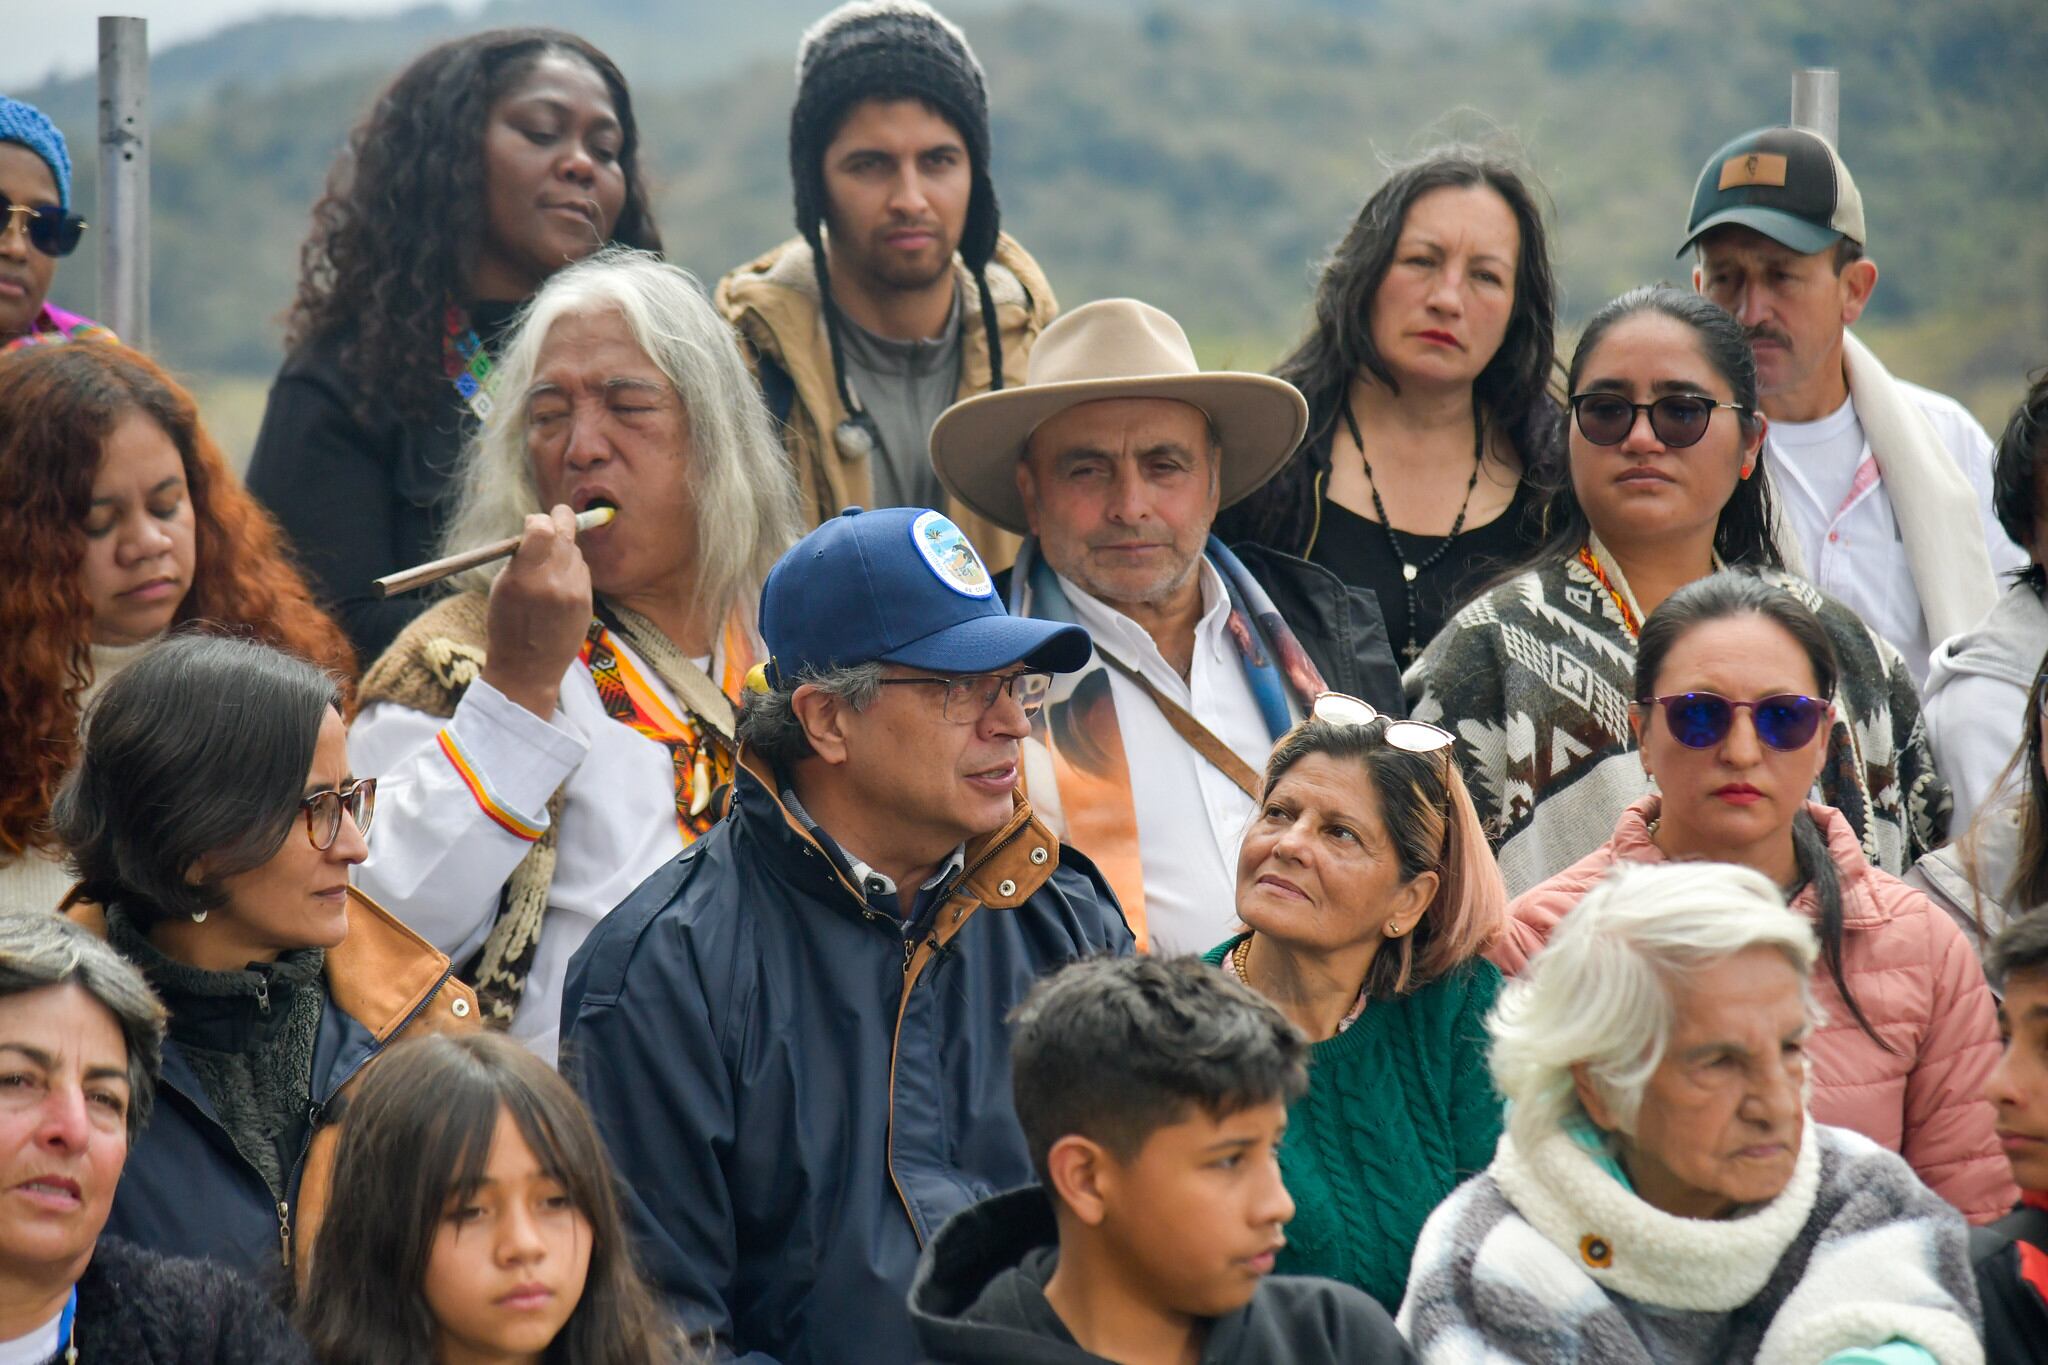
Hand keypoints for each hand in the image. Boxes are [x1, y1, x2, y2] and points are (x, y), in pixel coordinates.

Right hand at [480, 506, 591, 718]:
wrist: (529, 668)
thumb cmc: (507, 625)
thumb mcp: (502, 587)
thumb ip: (522, 557)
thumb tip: (539, 529)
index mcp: (524, 577)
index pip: (542, 528)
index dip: (539, 520)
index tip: (534, 523)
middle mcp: (553, 582)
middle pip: (565, 532)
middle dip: (559, 520)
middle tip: (555, 518)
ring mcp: (574, 593)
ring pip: (575, 552)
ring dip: (564, 551)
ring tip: (549, 570)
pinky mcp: (587, 602)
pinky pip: (582, 572)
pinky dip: (571, 571)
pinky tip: (559, 588)